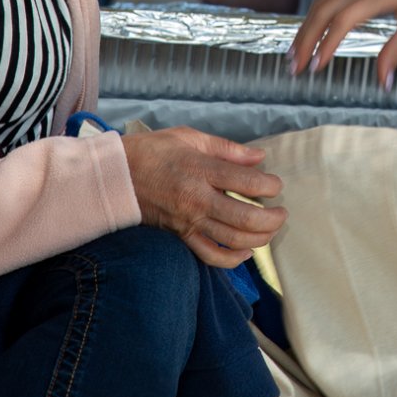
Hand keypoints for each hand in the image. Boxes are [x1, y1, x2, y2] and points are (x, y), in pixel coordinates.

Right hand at [121, 126, 287, 266]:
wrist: (115, 176)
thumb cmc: (152, 151)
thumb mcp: (189, 138)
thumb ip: (227, 149)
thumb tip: (259, 157)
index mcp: (201, 170)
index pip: (247, 182)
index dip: (270, 185)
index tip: (275, 185)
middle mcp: (197, 199)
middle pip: (246, 217)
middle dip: (272, 218)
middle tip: (281, 212)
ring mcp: (189, 222)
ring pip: (233, 239)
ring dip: (260, 238)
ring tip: (270, 229)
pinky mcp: (180, 237)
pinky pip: (211, 255)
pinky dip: (233, 259)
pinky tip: (247, 251)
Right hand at [289, 0, 396, 82]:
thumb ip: (396, 51)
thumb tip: (383, 83)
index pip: (345, 18)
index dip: (327, 43)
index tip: (316, 67)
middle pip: (324, 7)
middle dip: (306, 38)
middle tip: (294, 66)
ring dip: (307, 26)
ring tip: (296, 53)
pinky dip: (318, 11)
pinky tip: (312, 30)